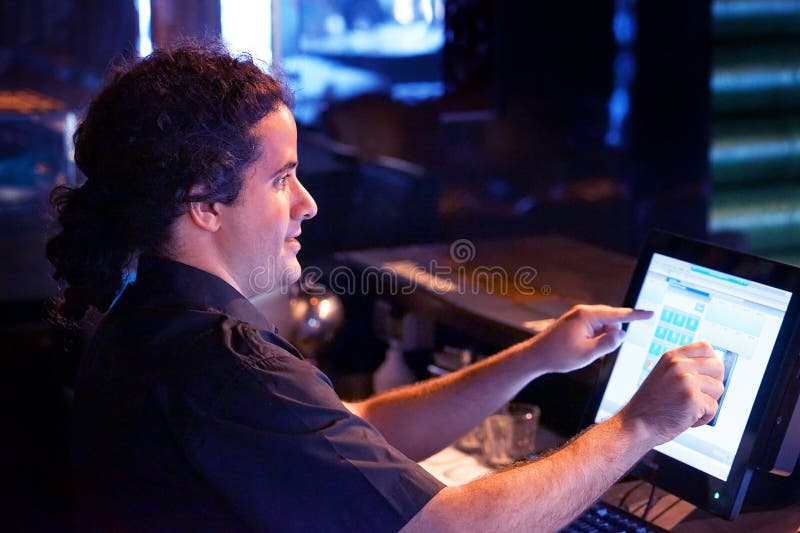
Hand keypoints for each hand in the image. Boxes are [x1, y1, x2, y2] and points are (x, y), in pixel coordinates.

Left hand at [534, 304, 653, 372]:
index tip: (651, 313)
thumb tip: (622, 333)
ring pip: (602, 327)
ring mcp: (578, 316)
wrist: (536, 356)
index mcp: (588, 316)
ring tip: (582, 351)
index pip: (618, 315)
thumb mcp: (587, 354)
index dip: (636, 316)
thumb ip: (608, 344)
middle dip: (610, 337)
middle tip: (593, 350)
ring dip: (600, 340)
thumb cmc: (559, 355)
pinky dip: (594, 339)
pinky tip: (580, 349)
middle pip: (610, 322)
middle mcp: (583, 312)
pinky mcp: (575, 322)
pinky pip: (593, 329)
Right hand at [620, 342, 724, 446]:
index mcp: (671, 356)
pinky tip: (685, 418)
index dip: (710, 363)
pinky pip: (713, 408)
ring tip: (687, 408)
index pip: (706, 347)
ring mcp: (685, 381)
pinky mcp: (692, 399)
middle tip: (696, 396)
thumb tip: (716, 365)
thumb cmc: (651, 404)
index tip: (703, 377)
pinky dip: (703, 418)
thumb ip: (685, 367)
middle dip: (713, 384)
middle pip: (718, 367)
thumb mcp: (664, 375)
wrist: (635, 424)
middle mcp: (678, 365)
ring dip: (707, 402)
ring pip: (718, 388)